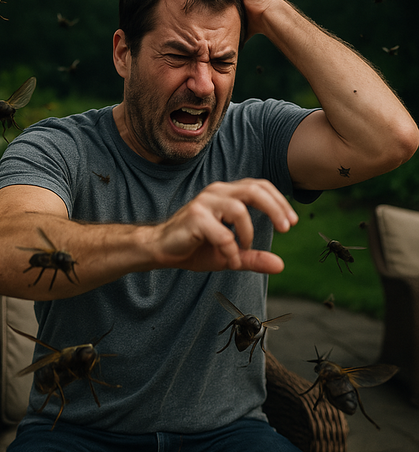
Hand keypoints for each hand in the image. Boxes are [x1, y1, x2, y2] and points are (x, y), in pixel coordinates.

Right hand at [151, 179, 297, 273]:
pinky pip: (222, 234)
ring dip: (248, 234)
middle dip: (275, 208)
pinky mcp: (194, 217)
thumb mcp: (230, 253)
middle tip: (285, 228)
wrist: (161, 250)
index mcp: (226, 195)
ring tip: (242, 250)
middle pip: (254, 189)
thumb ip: (252, 257)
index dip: (279, 201)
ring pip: (239, 209)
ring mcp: (204, 203)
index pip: (259, 186)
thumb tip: (280, 265)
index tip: (292, 222)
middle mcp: (216, 193)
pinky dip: (230, 250)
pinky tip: (228, 260)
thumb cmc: (193, 247)